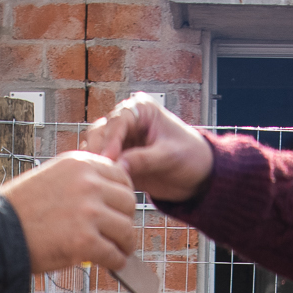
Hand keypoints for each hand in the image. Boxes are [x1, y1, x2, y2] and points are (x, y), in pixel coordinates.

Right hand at [0, 151, 138, 275]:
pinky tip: (109, 263)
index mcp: (79, 164)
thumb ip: (81, 182)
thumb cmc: (20, 210)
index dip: (122, 197)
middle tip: (119, 234)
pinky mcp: (85, 240)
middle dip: (125, 220)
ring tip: (116, 251)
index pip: (121, 176)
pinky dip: (115, 262)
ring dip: (123, 243)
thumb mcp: (52, 178)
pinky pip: (114, 253)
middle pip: (128, 202)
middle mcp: (87, 183)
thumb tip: (109, 198)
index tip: (119, 210)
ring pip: (125, 229)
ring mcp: (87, 211)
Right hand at [80, 94, 215, 202]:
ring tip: (98, 179)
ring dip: (95, 161)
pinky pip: (100, 162)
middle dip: (98, 151)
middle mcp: (126, 120)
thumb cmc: (190, 156)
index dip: (110, 139)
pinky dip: (99, 171)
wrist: (198, 175)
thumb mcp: (169, 156)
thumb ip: (144, 159)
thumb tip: (118, 166)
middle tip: (98, 171)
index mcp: (141, 109)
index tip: (108, 158)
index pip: (118, 120)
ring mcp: (120, 139)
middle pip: (100, 131)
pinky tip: (101, 183)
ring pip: (95, 146)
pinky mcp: (118, 157)